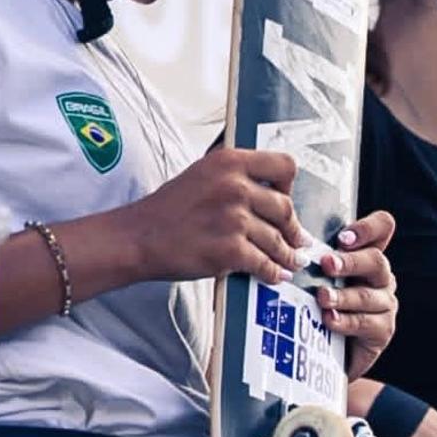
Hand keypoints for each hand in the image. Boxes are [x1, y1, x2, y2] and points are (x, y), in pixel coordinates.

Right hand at [131, 147, 308, 285]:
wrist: (138, 238)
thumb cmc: (167, 208)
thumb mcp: (201, 174)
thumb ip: (234, 177)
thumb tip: (269, 192)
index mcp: (229, 162)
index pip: (283, 165)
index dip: (289, 185)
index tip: (287, 197)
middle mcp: (235, 186)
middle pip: (285, 207)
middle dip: (294, 228)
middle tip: (298, 239)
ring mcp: (234, 219)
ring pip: (277, 239)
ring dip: (288, 254)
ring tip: (292, 260)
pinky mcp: (230, 251)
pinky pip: (264, 264)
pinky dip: (274, 272)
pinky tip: (277, 274)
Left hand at [312, 211, 396, 380]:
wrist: (324, 351)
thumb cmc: (314, 303)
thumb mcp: (312, 277)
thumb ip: (310, 257)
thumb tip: (285, 240)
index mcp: (365, 253)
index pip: (382, 228)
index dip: (368, 228)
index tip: (342, 237)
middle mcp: (380, 276)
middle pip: (376, 261)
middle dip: (349, 262)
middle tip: (326, 264)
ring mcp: (384, 303)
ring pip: (368, 295)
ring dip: (343, 295)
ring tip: (322, 297)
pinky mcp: (383, 330)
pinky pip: (366, 323)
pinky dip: (345, 322)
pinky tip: (329, 320)